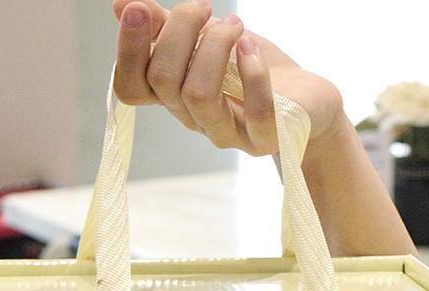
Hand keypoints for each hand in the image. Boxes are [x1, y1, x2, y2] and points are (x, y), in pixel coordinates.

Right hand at [112, 0, 343, 156]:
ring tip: (236, 26)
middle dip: (182, 30)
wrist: (306, 97)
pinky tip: (252, 48)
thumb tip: (122, 5)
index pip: (130, 87)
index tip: (142, 9)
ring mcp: (228, 134)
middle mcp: (193, 119)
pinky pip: (254, 110)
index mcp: (173, 96)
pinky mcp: (264, 139)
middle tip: (208, 8)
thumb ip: (168, 25)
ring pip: (198, 95)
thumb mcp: (208, 36)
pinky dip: (253, 71)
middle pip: (164, 80)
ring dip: (215, 46)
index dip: (128, 49)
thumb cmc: (253, 65)